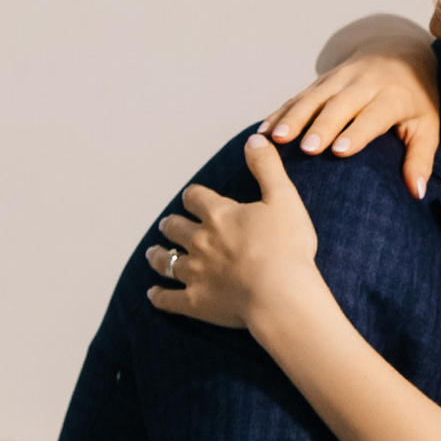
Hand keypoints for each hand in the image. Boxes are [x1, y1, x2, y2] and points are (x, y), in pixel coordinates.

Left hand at [146, 137, 322, 333]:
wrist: (280, 295)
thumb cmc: (287, 248)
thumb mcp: (284, 198)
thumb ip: (267, 168)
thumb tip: (254, 139)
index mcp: (219, 215)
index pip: (196, 197)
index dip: (193, 196)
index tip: (192, 198)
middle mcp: (200, 241)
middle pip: (175, 227)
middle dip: (171, 224)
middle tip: (168, 224)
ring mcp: (195, 273)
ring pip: (166, 260)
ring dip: (158, 255)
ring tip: (153, 253)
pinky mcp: (195, 302)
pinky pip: (169, 299)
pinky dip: (159, 296)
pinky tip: (153, 294)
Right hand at [266, 21, 440, 201]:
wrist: (400, 51)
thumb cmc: (415, 99)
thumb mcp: (427, 125)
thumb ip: (421, 158)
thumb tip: (417, 192)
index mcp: (393, 96)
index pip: (373, 115)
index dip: (356, 132)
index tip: (338, 151)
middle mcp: (365, 82)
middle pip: (340, 104)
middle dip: (321, 125)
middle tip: (305, 148)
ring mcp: (341, 78)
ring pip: (313, 97)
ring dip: (293, 117)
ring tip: (275, 139)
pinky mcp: (323, 79)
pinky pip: (299, 96)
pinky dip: (281, 112)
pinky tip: (264, 131)